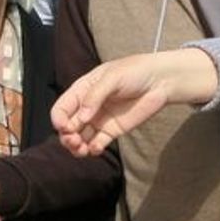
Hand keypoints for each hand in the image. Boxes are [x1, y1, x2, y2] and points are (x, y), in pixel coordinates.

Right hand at [52, 49, 217, 156]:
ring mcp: (99, 120)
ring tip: (81, 149)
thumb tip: (83, 117)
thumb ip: (95, 96)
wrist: (160, 81)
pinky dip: (93, 149)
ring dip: (76, 146)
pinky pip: (96, 143)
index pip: (62, 108)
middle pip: (68, 126)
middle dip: (66, 136)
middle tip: (73, 140)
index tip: (64, 127)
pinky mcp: (112, 131)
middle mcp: (87, 107)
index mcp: (82, 90)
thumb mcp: (112, 77)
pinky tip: (96, 148)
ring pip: (80, 138)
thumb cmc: (135, 71)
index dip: (58, 119)